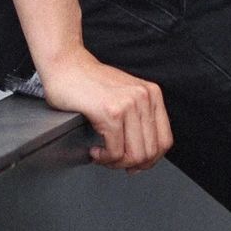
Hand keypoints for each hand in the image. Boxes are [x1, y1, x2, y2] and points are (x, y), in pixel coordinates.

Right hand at [39, 48, 173, 172]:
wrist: (66, 64)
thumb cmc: (89, 81)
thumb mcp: (125, 94)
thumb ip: (138, 118)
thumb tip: (143, 154)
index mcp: (152, 94)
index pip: (164, 141)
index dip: (151, 160)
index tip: (135, 164)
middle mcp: (144, 98)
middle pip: (151, 152)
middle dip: (131, 165)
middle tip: (114, 162)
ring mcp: (129, 105)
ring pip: (135, 155)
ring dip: (116, 163)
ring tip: (103, 156)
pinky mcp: (111, 113)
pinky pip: (115, 151)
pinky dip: (104, 158)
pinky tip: (95, 151)